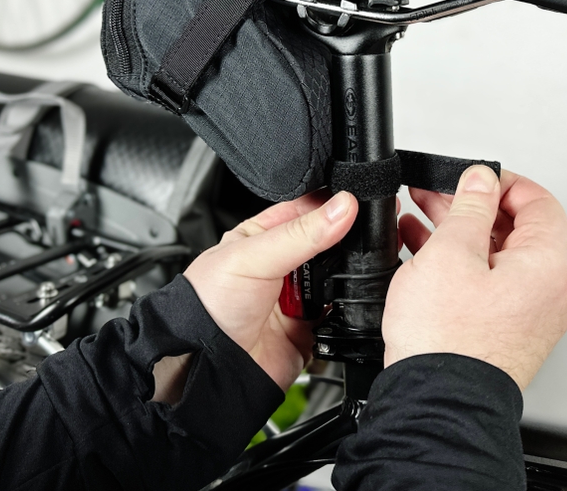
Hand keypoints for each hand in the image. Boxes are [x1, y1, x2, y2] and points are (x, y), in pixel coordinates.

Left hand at [173, 190, 356, 392]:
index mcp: (261, 237)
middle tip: (357, 234)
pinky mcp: (310, 327)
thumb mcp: (255, 255)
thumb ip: (302, 233)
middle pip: (326, 243)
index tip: (353, 200)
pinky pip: (340, 313)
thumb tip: (342, 207)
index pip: (303, 210)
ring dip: (344, 275)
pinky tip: (344, 300)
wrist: (210, 365)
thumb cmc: (209, 305)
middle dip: (342, 240)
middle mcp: (281, 265)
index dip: (329, 204)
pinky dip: (346, 308)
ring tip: (346, 271)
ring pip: (336, 277)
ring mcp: (296, 297)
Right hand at [384, 165, 566, 388]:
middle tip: (436, 194)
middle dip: (472, 207)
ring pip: (496, 258)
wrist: (436, 405)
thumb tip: (481, 179)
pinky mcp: (504, 335)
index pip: (538, 201)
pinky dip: (458, 265)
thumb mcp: (452, 252)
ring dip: (459, 234)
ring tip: (419, 219)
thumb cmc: (447, 341)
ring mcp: (527, 317)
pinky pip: (486, 285)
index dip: (501, 181)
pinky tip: (422, 254)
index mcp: (547, 265)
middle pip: (516, 229)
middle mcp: (548, 292)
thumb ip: (469, 207)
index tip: (470, 177)